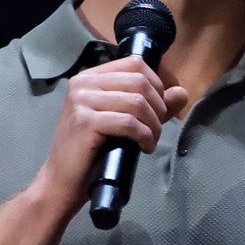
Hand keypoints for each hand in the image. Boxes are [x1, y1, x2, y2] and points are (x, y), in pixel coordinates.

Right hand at [31, 55, 192, 217]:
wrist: (63, 180)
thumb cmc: (92, 152)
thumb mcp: (124, 122)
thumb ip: (152, 106)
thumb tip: (182, 92)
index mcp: (90, 77)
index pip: (135, 64)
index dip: (157, 85)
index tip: (158, 111)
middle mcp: (83, 83)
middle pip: (140, 81)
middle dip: (158, 108)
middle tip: (155, 131)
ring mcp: (82, 100)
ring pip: (137, 102)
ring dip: (153, 125)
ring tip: (150, 141)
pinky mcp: (85, 121)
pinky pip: (129, 122)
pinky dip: (144, 136)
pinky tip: (144, 147)